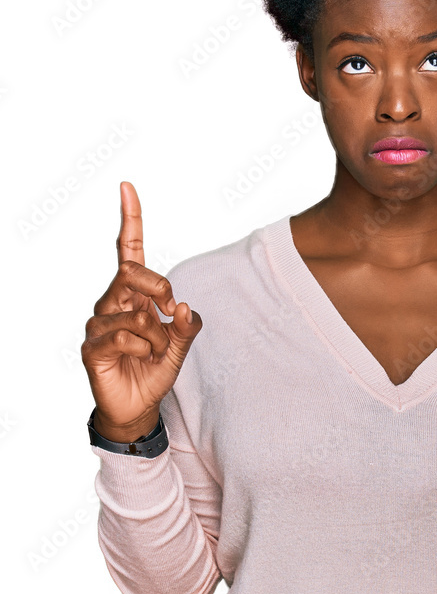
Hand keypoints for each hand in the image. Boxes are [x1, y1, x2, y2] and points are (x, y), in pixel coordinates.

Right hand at [81, 181, 201, 440]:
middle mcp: (111, 301)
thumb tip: (184, 307)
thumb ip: (187, 326)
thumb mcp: (181, 347)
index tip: (127, 187)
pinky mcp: (91, 346)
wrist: (137, 406)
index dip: (130, 219)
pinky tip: (139, 358)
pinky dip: (144, 347)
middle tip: (171, 311)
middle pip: (132, 271)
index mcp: (133, 294)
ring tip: (154, 352)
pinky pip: (124, 335)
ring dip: (157, 335)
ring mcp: (98, 322)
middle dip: (159, 287)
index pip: (127, 250)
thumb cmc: (154, 369)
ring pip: (136, 312)